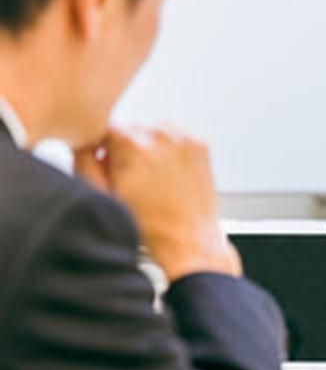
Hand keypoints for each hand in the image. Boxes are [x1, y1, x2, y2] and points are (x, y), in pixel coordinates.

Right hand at [75, 125, 239, 281]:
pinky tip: (169, 175)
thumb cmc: (148, 227)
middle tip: (133, 180)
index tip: (108, 167)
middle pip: (130, 129)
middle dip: (126, 150)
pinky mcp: (200, 145)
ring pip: (152, 131)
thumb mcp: (103, 197)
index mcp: (131, 144)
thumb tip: (82, 141)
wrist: (190, 241)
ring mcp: (184, 138)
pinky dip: (169, 150)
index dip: (101, 149)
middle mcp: (160, 135)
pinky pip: (175, 137)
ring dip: (148, 148)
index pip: (103, 128)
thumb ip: (84, 161)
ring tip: (153, 179)